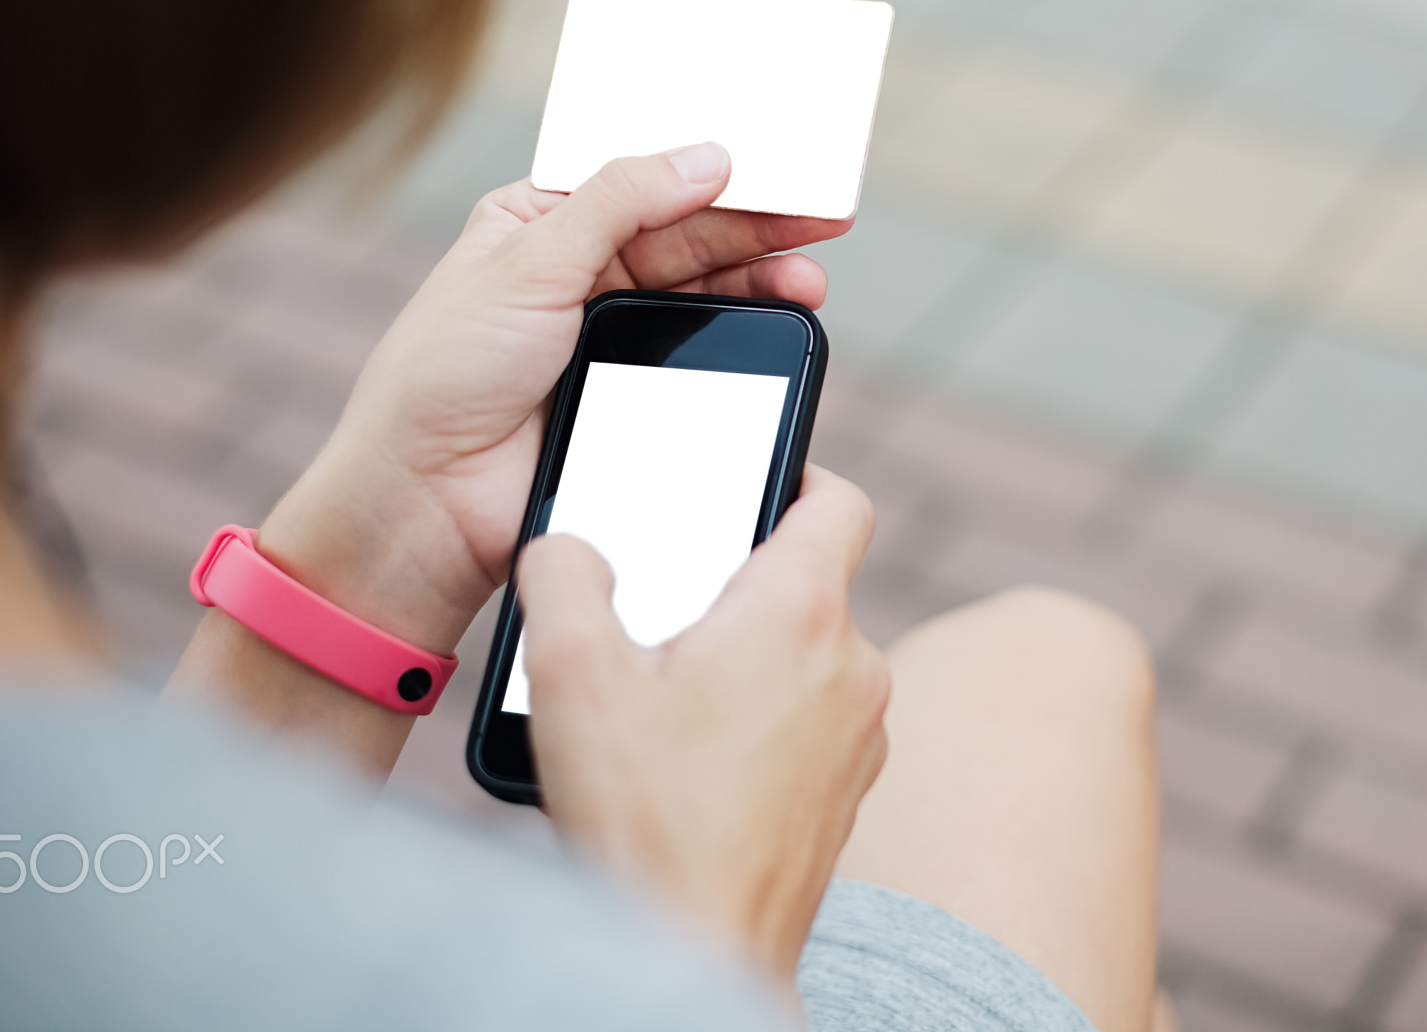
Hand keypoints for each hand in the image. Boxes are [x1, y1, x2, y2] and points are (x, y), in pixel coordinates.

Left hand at [254, 142, 850, 653]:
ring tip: (808, 284)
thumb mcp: (530, 260)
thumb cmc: (445, 373)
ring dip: (758, 284)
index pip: (639, 179)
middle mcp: (574, 272)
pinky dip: (741, 339)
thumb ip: (621, 201)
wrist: (427, 499)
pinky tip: (776, 326)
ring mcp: (606, 336)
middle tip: (825, 225)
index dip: (709, 169)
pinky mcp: (630, 395)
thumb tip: (707, 156)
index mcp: (537, 222)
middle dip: (756, 230)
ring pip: (701, 297)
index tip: (779, 166)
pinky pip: (699, 358)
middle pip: (685, 236)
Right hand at [518, 466, 889, 977]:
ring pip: (809, 657)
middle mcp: (854, 665)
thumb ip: (565, 577)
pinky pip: (811, 723)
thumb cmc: (646, 818)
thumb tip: (568, 545)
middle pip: (811, 582)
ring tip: (668, 695)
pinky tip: (694, 758)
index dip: (795, 472)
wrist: (698, 955)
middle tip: (665, 607)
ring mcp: (861, 736)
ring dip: (750, 659)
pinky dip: (764, 721)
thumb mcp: (574, 674)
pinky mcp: (848, 795)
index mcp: (802, 611)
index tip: (746, 483)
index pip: (838, 499)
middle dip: (740, 584)